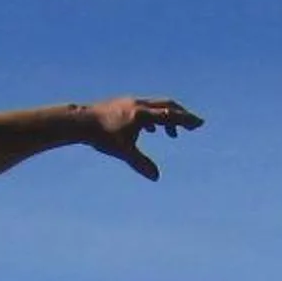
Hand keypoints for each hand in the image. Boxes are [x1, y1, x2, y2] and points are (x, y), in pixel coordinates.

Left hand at [81, 97, 203, 179]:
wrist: (81, 121)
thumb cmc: (102, 136)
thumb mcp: (123, 152)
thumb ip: (141, 163)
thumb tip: (156, 177)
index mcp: (142, 114)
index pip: (170, 116)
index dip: (186, 120)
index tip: (199, 124)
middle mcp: (139, 105)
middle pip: (167, 106)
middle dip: (181, 116)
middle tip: (194, 125)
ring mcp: (131, 103)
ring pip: (156, 107)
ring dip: (167, 119)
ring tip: (172, 134)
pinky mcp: (124, 105)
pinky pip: (145, 109)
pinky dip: (153, 118)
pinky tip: (151, 130)